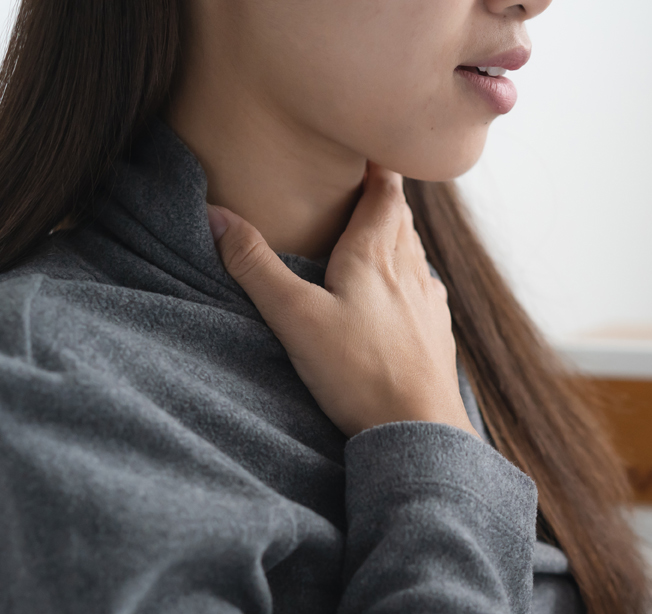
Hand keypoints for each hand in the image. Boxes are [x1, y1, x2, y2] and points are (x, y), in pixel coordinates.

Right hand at [207, 164, 475, 438]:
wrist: (420, 430)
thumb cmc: (359, 373)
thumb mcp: (295, 317)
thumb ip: (255, 265)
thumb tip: (215, 214)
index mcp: (376, 254)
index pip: (385, 189)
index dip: (377, 164)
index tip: (364, 145)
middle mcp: (410, 270)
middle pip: (400, 217)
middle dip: (382, 196)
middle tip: (362, 181)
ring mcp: (429, 304)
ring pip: (415, 253)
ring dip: (397, 236)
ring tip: (377, 231)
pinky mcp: (437, 336)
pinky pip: (426, 292)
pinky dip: (410, 279)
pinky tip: (404, 294)